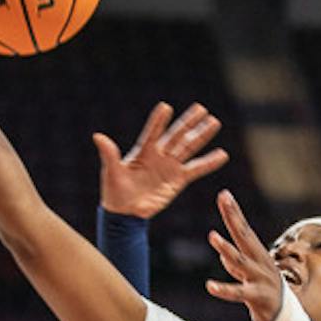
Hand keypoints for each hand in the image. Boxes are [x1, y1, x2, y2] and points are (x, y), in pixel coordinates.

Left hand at [94, 102, 228, 218]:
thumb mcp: (111, 171)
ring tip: (214, 122)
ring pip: (189, 148)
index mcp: (143, 151)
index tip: (165, 108)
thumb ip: (109, 154)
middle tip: (201, 108)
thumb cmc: (114, 191)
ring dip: (201, 135)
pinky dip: (209, 163)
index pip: (152, 132)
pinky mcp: (178, 180)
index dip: (158, 121)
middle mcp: (159, 155)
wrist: (125, 213)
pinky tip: (222, 154)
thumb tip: (98, 136)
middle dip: (188, 122)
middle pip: (176, 135)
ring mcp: (170, 167)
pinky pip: (196, 169)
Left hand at [205, 189, 284, 320]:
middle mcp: (259, 262)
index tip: (224, 195)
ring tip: (212, 236)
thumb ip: (236, 266)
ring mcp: (259, 278)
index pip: (243, 230)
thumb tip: (224, 258)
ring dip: (226, 248)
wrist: (285, 317)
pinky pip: (238, 293)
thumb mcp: (250, 277)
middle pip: (244, 236)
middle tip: (224, 200)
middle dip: (233, 217)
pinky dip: (224, 289)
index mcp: (257, 255)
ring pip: (241, 261)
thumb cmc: (265, 294)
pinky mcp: (257, 296)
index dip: (233, 213)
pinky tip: (210, 286)